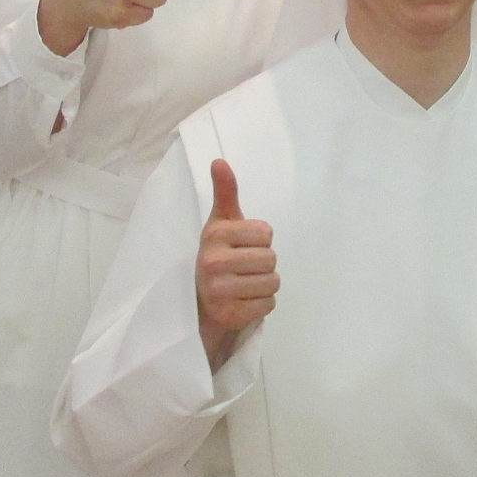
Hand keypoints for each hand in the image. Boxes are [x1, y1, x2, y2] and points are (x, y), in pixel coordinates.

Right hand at [196, 159, 277, 369]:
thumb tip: (219, 161)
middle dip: (264, 264)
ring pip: (273, 282)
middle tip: (244, 268)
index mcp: (214, 234)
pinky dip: (262, 304)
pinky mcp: (229, 315)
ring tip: (244, 284)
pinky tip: (244, 301)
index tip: (242, 246)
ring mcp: (219, 291)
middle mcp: (213, 262)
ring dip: (265, 285)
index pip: (266, 233)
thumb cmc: (220, 254)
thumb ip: (226, 193)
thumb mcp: (222, 222)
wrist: (203, 301)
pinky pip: (269, 304)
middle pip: (271, 259)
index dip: (260, 240)